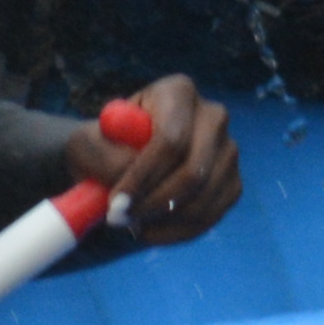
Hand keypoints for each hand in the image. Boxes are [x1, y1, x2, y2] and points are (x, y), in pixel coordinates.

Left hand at [82, 77, 241, 245]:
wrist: (122, 155)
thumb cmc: (104, 145)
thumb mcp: (91, 143)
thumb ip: (106, 158)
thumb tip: (125, 179)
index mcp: (178, 92)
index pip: (171, 140)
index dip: (144, 176)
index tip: (115, 205)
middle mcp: (213, 117)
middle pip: (194, 172)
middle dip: (152, 204)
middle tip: (119, 221)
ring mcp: (228, 151)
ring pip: (202, 200)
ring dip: (162, 222)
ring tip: (130, 223)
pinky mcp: (233, 182)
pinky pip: (210, 217)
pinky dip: (176, 232)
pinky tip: (150, 229)